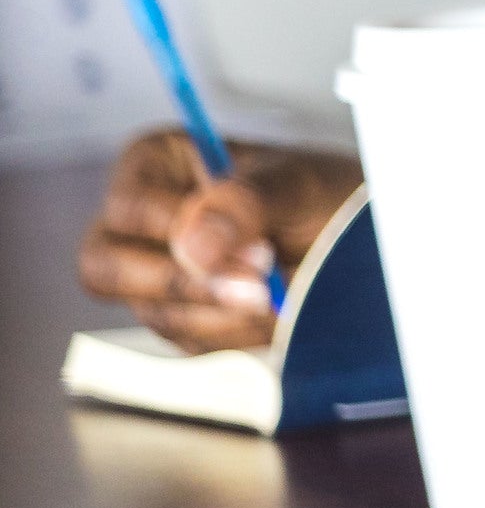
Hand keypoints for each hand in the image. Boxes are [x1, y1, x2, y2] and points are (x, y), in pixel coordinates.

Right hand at [77, 131, 359, 350]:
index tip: (256, 249)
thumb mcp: (297, 184)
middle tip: (263, 290)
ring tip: (285, 290)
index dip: (179, 234)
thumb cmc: (323, 194)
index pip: (128, 209)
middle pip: (104, 269)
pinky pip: (189, 342)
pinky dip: (239, 333)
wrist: (357, 239)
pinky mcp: (180, 318)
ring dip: (228, 312)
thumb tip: (191, 246)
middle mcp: (140, 223)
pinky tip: (277, 307)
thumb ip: (245, 204)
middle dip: (187, 286)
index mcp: (156, 165)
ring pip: (155, 312)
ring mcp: (153, 275)